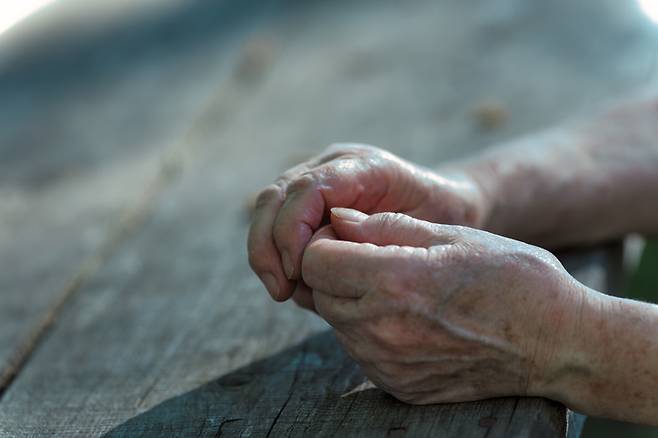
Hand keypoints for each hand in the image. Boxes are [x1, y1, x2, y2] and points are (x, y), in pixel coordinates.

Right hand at [247, 143, 486, 310]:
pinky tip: (288, 283)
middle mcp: (333, 165)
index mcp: (363, 166)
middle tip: (280, 289)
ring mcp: (318, 178)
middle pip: (275, 196)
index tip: (297, 272)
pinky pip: (277, 221)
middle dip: (268, 245)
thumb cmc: (442, 219)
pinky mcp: (311, 201)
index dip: (292, 230)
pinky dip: (273, 253)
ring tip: (281, 291)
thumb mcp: (424, 229)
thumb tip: (321, 259)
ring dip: (264, 251)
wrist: (448, 204)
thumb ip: (376, 238)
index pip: (307, 188)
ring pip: (268, 207)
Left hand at [301, 208, 586, 403]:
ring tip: (399, 290)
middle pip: (320, 293)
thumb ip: (386, 227)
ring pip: (337, 323)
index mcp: (394, 283)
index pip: (316, 261)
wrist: (557, 343)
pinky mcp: (397, 386)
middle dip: (336, 270)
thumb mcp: (452, 236)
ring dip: (352, 301)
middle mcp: (382, 330)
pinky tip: (409, 319)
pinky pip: (360, 351)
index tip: (350, 237)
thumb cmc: (512, 278)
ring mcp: (388, 365)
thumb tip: (339, 218)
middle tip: (375, 260)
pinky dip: (371, 331)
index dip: (327, 242)